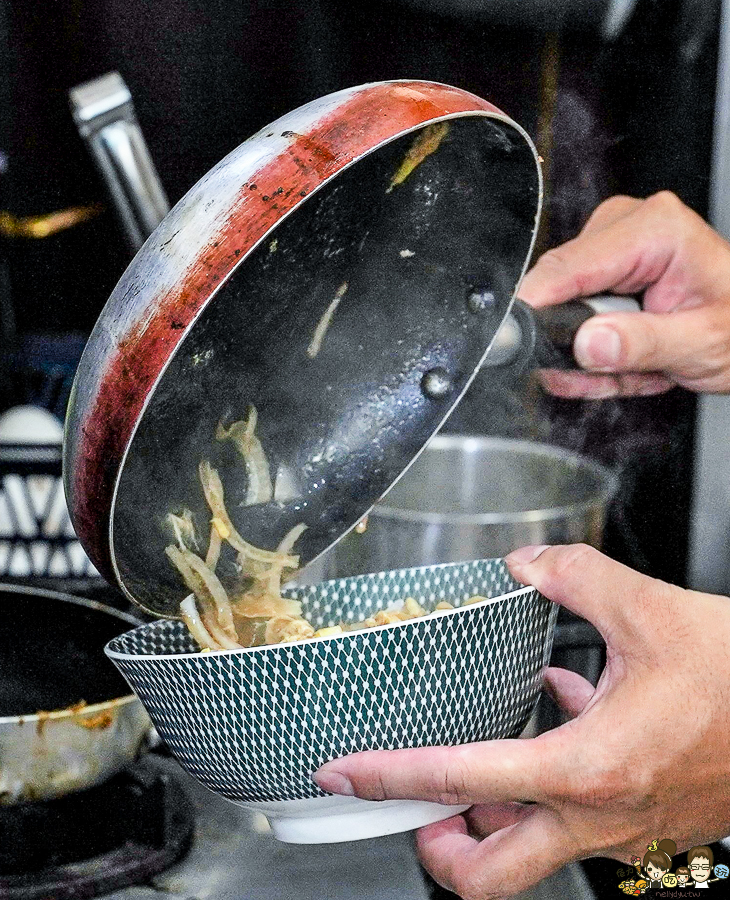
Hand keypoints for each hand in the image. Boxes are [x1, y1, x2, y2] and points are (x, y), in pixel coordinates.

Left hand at [314, 545, 729, 899]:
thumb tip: (524, 564)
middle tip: (414, 809)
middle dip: (438, 848)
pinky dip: (548, 773)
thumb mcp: (652, 611)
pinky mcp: (646, 817)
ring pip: (534, 847)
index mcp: (585, 769)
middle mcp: (597, 814)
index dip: (390, 778)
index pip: (459, 779)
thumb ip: (575, 577)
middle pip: (492, 873)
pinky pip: (577, 810)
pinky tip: (560, 708)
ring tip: (474, 762)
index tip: (344, 775)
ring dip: (493, 812)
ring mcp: (624, 826)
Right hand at [518, 191, 729, 397]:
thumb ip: (643, 344)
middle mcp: (627, 227)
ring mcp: (609, 248)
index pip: (567, 268)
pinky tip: (629, 357)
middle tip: (619, 377)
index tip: (521, 345)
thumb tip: (587, 342)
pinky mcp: (600, 271)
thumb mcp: (703, 343)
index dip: (539, 312)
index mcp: (654, 228)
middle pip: (558, 295)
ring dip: (592, 357)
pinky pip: (570, 318)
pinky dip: (595, 351)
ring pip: (561, 314)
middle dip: (581, 348)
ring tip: (638, 369)